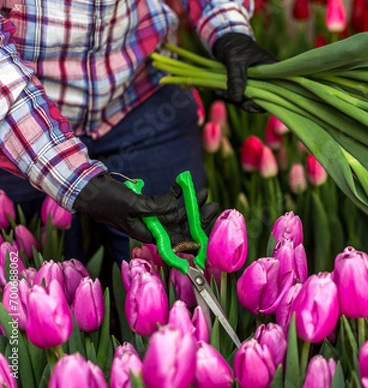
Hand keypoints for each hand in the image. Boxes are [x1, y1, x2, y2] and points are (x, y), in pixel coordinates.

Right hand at [73, 173, 218, 243]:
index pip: (175, 239)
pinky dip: (175, 195)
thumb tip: (176, 207)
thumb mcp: (132, 203)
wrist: (86, 187)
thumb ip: (155, 207)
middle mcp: (149, 227)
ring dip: (189, 204)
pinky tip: (182, 186)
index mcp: (145, 233)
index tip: (209, 228)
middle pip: (179, 226)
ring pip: (175, 213)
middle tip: (213, 205)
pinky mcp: (145, 205)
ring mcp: (148, 216)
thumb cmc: (105, 199)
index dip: (194, 236)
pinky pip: (165, 202)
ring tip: (203, 193)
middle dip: (197, 217)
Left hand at [212, 33, 276, 112]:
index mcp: (273, 69)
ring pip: (249, 99)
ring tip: (220, 93)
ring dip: (235, 99)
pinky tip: (219, 92)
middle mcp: (268, 78)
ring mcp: (258, 82)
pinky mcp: (247, 84)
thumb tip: (237, 99)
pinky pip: (241, 95)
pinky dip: (231, 96)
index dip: (262, 102)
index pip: (275, 92)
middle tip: (231, 98)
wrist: (225, 39)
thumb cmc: (234, 45)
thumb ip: (236, 79)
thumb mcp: (235, 60)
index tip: (246, 104)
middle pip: (262, 99)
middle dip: (245, 102)